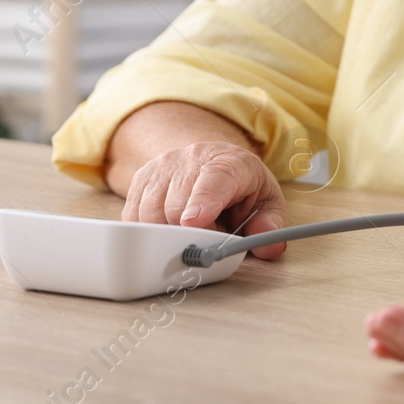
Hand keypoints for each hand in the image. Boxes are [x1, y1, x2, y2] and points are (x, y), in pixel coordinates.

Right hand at [121, 141, 289, 259]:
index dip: (203, 201)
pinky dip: (148, 232)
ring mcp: (163, 166)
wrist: (210, 159)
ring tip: (192, 228)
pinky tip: (169, 227)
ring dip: (168, 234)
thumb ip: (270, 224)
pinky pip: (133, 216)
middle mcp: (193, 158)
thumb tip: (269, 246)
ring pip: (150, 213)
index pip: (216, 178)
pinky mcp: (142, 179)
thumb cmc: (240, 186)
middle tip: (210, 234)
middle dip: (191, 234)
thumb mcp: (266, 201)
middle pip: (177, 205)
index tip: (195, 222)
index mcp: (231, 162)